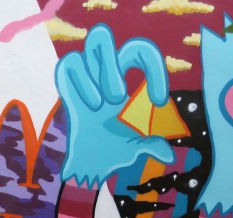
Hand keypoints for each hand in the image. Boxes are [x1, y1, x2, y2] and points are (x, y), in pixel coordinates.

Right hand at [55, 24, 174, 184]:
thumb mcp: (136, 148)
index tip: (159, 102)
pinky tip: (89, 107)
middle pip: (100, 36)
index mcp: (122, 78)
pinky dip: (80, 84)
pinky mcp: (66, 91)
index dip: (154, 67)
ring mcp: (82, 80)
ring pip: (83, 52)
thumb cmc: (114, 150)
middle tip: (118, 97)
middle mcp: (100, 73)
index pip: (139, 50)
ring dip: (97, 78)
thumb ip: (151, 146)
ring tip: (101, 106)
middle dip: (110, 66)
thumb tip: (167, 155)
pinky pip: (67, 66)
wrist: (89, 166)